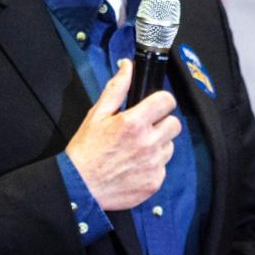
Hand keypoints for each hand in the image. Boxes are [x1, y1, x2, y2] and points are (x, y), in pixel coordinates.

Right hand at [65, 60, 181, 209]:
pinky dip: (153, 165)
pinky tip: (135, 166)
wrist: (80, 188)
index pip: (167, 101)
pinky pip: (164, 167)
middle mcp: (148, 143)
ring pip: (170, 146)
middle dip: (161, 123)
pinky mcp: (155, 181)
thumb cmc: (86, 151)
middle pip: (174, 124)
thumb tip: (128, 66)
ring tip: (136, 149)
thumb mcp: (97, 115)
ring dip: (158, 145)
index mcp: (134, 122)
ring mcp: (153, 164)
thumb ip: (117, 88)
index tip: (154, 106)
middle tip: (144, 129)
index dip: (161, 101)